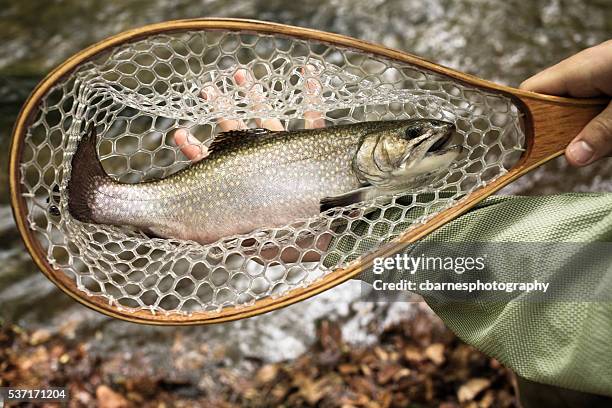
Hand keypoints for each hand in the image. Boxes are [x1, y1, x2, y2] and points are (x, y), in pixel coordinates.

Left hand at [172, 67, 330, 260]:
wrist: (334, 244)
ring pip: (269, 121)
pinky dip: (313, 99)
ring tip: (241, 76)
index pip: (214, 167)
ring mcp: (288, 156)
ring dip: (255, 98)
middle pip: (236, 134)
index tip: (180, 135)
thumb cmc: (297, 244)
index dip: (196, 151)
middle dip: (221, 111)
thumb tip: (207, 232)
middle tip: (207, 90)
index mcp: (247, 186)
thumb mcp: (263, 244)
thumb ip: (238, 236)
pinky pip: (314, 122)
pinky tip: (309, 77)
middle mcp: (263, 166)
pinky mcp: (314, 153)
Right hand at [520, 40, 611, 166]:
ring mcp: (602, 79)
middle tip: (591, 148)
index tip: (532, 148)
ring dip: (595, 134)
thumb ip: (602, 132)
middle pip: (556, 109)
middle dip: (570, 134)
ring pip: (581, 116)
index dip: (527, 120)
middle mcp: (586, 72)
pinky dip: (609, 128)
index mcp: (581, 69)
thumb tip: (572, 158)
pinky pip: (600, 112)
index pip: (531, 93)